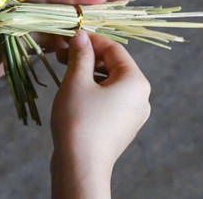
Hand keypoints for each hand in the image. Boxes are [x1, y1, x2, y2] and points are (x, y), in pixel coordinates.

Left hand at [0, 0, 129, 95]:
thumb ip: (24, 30)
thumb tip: (61, 29)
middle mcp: (19, 7)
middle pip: (61, 4)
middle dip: (92, 3)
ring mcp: (21, 24)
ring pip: (59, 21)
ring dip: (84, 22)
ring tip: (115, 19)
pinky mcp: (21, 41)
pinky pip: (51, 37)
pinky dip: (70, 40)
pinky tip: (89, 42)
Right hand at [50, 31, 150, 198]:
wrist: (81, 167)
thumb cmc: (80, 121)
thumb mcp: (76, 81)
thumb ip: (80, 55)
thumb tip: (81, 36)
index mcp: (136, 81)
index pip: (114, 48)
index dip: (90, 39)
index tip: (69, 35)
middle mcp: (141, 97)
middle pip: (114, 65)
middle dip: (88, 56)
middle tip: (61, 53)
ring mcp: (133, 114)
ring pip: (110, 82)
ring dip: (88, 72)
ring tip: (64, 71)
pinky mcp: (121, 127)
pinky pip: (109, 99)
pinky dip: (92, 90)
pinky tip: (73, 91)